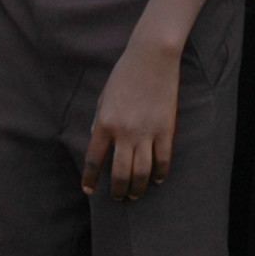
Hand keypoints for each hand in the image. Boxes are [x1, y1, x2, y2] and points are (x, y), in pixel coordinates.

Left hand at [82, 36, 182, 197]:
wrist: (152, 58)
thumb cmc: (124, 74)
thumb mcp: (104, 97)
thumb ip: (99, 119)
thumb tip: (96, 136)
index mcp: (105, 123)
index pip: (94, 160)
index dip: (90, 178)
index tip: (88, 190)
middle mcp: (125, 132)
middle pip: (120, 173)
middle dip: (117, 190)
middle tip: (118, 198)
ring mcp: (147, 132)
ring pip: (142, 172)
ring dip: (137, 188)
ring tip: (135, 195)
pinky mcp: (166, 129)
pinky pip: (163, 159)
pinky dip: (160, 173)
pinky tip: (157, 180)